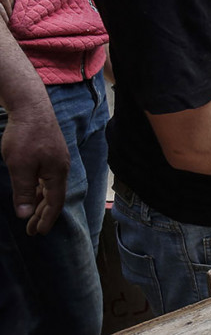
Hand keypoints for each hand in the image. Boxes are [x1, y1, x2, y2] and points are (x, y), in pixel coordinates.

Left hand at [1, 101, 68, 234]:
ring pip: (50, 187)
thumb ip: (23, 191)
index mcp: (57, 173)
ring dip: (40, 202)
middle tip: (31, 230)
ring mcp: (56, 159)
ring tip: (29, 215)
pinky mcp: (50, 152)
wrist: (31, 107)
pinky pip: (47, 177)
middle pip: (54, 196)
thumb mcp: (19, 167)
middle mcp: (61, 167)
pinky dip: (39, 189)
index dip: (46, 219)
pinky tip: (32, 191)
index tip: (38, 233)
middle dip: (42, 214)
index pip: (54, 202)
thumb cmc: (25, 136)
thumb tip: (23, 214)